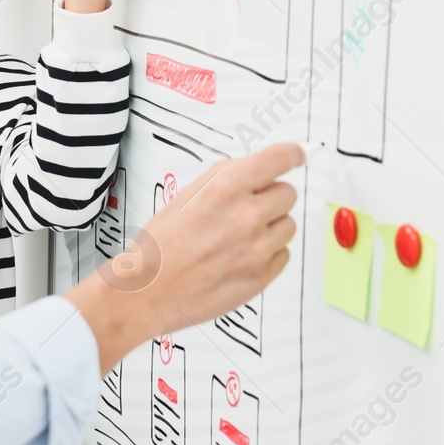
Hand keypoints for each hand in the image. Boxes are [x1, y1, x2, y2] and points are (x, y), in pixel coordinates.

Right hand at [64, 142, 303, 373]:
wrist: (147, 290)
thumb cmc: (159, 245)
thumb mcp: (187, 195)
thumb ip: (225, 182)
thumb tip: (253, 174)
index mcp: (226, 188)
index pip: (279, 159)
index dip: (291, 155)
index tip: (296, 155)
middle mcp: (247, 215)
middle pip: (287, 194)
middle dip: (271, 197)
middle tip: (249, 207)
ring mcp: (257, 248)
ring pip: (288, 225)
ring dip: (271, 227)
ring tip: (240, 236)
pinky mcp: (261, 276)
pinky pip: (283, 255)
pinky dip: (268, 253)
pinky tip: (242, 255)